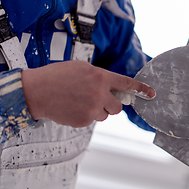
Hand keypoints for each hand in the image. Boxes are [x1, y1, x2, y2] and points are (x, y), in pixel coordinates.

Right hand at [21, 60, 154, 127]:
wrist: (37, 91)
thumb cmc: (57, 76)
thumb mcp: (82, 68)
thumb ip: (100, 76)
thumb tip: (113, 86)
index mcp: (100, 77)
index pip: (126, 83)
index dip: (141, 88)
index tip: (151, 94)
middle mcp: (100, 93)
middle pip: (118, 106)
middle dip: (111, 104)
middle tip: (97, 99)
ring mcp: (93, 109)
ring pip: (105, 115)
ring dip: (98, 110)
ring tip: (80, 101)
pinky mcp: (85, 120)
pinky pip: (93, 120)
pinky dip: (86, 116)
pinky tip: (73, 108)